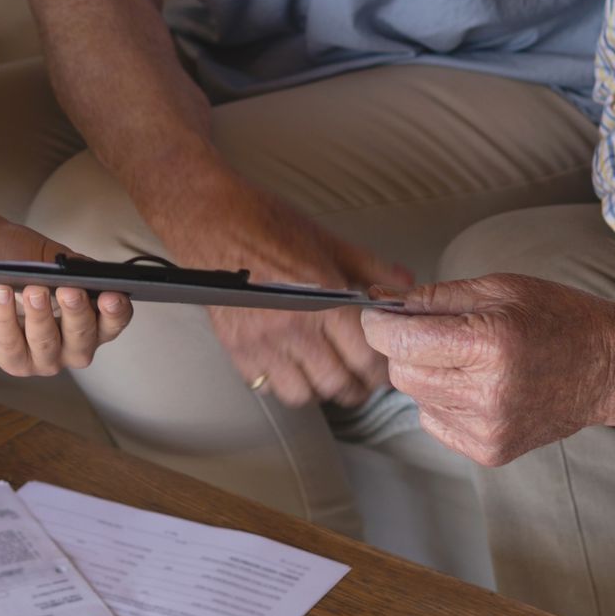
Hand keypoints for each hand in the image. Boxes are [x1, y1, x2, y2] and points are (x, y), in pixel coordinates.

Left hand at [0, 195, 130, 380]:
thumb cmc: (20, 256)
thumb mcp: (52, 256)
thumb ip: (74, 268)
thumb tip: (89, 278)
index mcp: (89, 320)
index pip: (112, 324)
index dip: (115, 314)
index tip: (110, 295)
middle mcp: (69, 345)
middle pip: (83, 343)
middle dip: (77, 316)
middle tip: (68, 290)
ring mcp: (40, 357)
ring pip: (46, 347)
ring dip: (40, 317)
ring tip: (32, 289)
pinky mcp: (8, 358)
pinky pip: (10, 345)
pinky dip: (5, 317)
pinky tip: (1, 292)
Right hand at [156, 180, 409, 410]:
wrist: (211, 220)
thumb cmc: (266, 223)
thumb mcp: (326, 240)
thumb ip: (370, 267)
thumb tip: (403, 286)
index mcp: (323, 298)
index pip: (365, 355)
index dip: (381, 368)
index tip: (384, 366)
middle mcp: (294, 325)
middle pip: (338, 383)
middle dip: (358, 387)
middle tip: (362, 380)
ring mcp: (262, 342)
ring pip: (304, 394)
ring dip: (322, 389)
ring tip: (328, 375)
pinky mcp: (237, 349)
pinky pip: (268, 387)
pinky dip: (286, 383)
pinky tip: (294, 366)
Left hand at [361, 275, 614, 464]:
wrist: (609, 369)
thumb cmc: (558, 319)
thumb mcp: (500, 288)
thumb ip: (436, 297)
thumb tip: (382, 305)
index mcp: (490, 343)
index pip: (401, 341)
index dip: (379, 325)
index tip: (378, 316)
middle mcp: (488, 392)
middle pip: (401, 373)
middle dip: (405, 349)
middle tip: (434, 334)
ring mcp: (489, 428)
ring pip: (417, 397)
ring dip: (428, 375)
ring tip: (470, 360)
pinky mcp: (490, 451)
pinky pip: (436, 422)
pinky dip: (445, 401)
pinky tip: (480, 386)